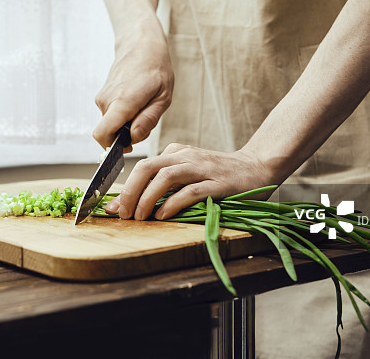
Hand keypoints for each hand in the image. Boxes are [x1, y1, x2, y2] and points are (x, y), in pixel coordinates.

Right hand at [92, 32, 173, 148]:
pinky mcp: (102, 97)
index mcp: (123, 101)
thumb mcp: (163, 97)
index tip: (129, 145)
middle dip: (127, 135)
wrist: (140, 45)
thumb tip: (133, 139)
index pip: (102, 134)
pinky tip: (136, 101)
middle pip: (110, 133)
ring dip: (127, 123)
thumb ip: (148, 120)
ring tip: (143, 104)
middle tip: (146, 117)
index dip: (112, 148)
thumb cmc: (156, 69)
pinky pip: (111, 116)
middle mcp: (107, 101)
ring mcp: (102, 98)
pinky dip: (124, 115)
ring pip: (112, 125)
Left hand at [104, 143, 274, 219]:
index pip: (143, 166)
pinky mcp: (218, 183)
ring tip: (139, 217)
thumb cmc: (219, 175)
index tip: (112, 207)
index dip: (125, 187)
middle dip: (131, 191)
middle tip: (122, 213)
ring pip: (166, 177)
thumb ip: (164, 184)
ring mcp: (202, 168)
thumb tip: (131, 203)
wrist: (256, 168)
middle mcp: (186, 157)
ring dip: (148, 198)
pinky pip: (191, 191)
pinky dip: (174, 203)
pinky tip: (163, 216)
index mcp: (176, 153)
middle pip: (148, 168)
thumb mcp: (188, 172)